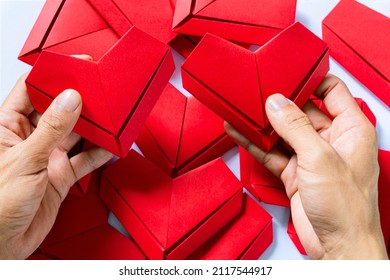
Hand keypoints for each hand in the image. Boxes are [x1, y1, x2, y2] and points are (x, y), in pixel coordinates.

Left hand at [0, 74, 112, 258]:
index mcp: (9, 128)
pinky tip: (111, 146)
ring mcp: (48, 157)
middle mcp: (31, 139)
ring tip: (111, 115)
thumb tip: (70, 99)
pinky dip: (100, 153)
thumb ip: (52, 129)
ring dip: (93, 126)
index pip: (30, 91)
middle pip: (59, 110)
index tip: (74, 66)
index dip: (52, 76)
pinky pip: (85, 159)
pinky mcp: (62, 176)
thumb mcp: (26, 160)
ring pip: (76, 134)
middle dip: (79, 100)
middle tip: (99, 89)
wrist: (4, 243)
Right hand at [225, 74, 387, 258]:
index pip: (332, 90)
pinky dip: (255, 143)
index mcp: (351, 129)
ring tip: (242, 108)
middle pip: (302, 110)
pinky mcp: (294, 172)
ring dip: (263, 123)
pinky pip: (272, 151)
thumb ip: (296, 127)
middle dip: (279, 101)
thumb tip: (276, 102)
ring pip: (283, 131)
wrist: (337, 246)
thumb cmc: (347, 208)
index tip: (287, 72)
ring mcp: (310, 156)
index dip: (311, 80)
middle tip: (257, 90)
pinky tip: (240, 132)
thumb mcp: (320, 158)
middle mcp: (331, 139)